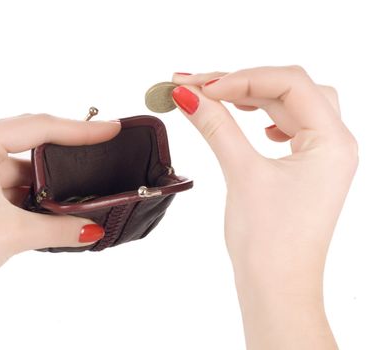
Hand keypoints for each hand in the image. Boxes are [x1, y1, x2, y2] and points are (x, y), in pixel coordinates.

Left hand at [0, 114, 120, 349]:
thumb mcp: (14, 234)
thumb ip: (60, 227)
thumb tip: (91, 229)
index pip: (39, 128)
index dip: (80, 129)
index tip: (107, 130)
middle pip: (25, 143)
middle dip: (59, 160)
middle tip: (92, 162)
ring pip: (10, 164)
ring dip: (36, 183)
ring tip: (63, 202)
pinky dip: (17, 190)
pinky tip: (36, 207)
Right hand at [172, 66, 356, 348]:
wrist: (276, 288)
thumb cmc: (270, 242)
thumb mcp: (242, 174)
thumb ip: (216, 127)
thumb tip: (189, 95)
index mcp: (333, 142)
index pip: (290, 84)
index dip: (243, 78)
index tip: (201, 87)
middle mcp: (334, 144)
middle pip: (289, 90)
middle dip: (241, 83)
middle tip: (194, 85)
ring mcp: (320, 157)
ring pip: (287, 106)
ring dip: (250, 97)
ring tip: (211, 96)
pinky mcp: (305, 168)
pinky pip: (286, 126)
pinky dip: (262, 116)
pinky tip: (248, 121)